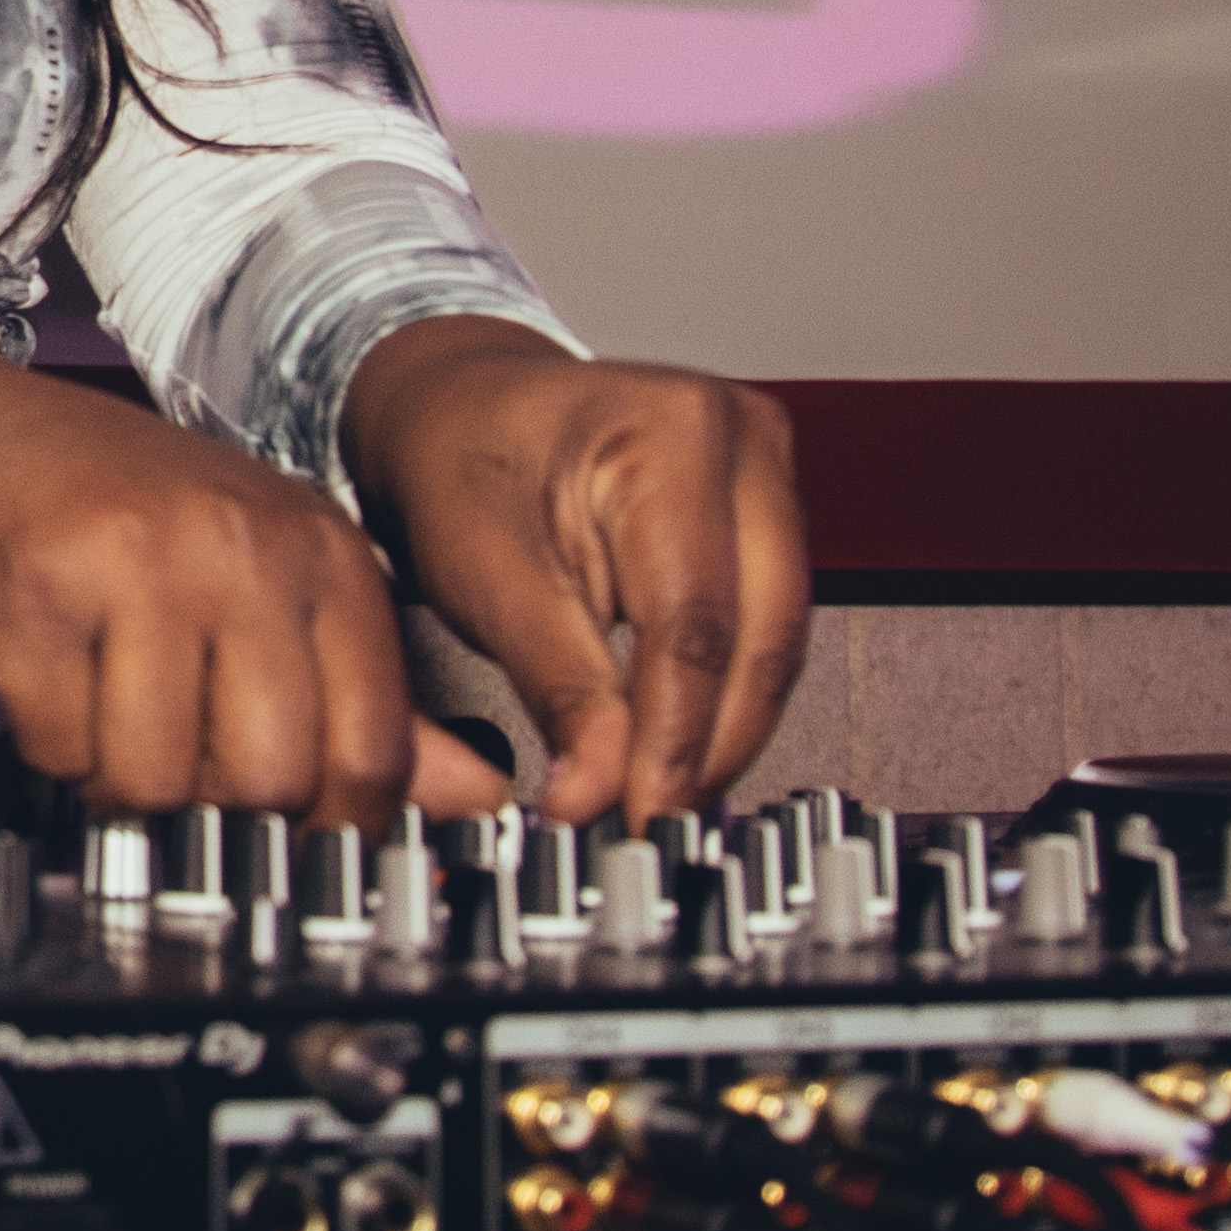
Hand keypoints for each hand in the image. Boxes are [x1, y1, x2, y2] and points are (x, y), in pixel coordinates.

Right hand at [0, 331, 510, 825]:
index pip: (370, 750)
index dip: (329, 822)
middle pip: (267, 779)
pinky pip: (59, 747)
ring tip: (112, 711)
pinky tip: (54, 681)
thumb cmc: (131, 513)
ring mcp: (134, 562)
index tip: (291, 829)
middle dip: (214, 802)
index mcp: (321, 551)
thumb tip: (485, 799)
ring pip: (157, 778)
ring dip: (123, 778)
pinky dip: (52, 745)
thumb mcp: (273, 584)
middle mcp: (239, 547)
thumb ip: (374, 699)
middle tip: (181, 754)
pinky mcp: (33, 588)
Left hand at [343, 319, 808, 828]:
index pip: (695, 621)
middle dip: (708, 746)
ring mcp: (768, 473)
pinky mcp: (766, 514)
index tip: (639, 813)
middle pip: (759, 636)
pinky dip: (724, 694)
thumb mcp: (483, 572)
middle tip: (652, 824)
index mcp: (672, 429)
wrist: (455, 407)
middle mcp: (743, 440)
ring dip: (723, 731)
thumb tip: (599, 793)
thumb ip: (556, 686)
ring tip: (661, 800)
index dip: (674, 737)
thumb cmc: (458, 460)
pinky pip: (764, 626)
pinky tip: (680, 750)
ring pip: (775, 641)